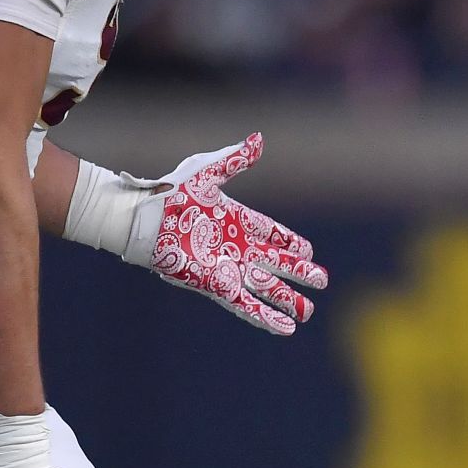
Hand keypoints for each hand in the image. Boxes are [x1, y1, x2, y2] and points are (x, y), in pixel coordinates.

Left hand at [131, 134, 328, 334]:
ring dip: (287, 300)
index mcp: (237, 221)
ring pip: (266, 288)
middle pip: (276, 264)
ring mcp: (229, 268)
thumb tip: (259, 139)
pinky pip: (247, 304)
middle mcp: (237, 248)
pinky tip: (285, 328)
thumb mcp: (207, 172)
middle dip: (300, 273)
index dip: (291, 243)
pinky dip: (267, 316)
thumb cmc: (171, 194)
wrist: (145, 219)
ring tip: (307, 312)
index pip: (272, 234)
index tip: (308, 251)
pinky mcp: (218, 285)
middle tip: (322, 281)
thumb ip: (235, 160)